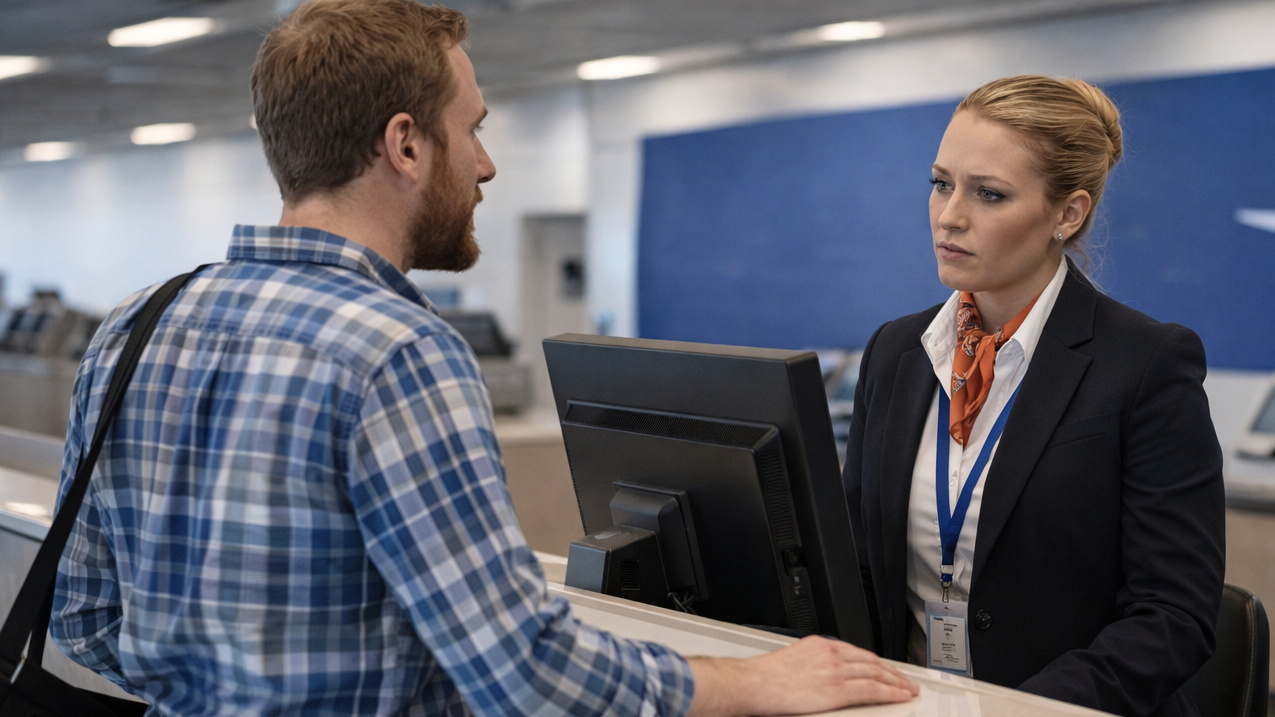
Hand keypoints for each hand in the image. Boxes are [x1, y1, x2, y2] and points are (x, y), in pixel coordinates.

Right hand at [686, 635, 917, 716]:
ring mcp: (835, 671)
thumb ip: (814, 662)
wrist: (754, 684)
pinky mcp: (837, 690)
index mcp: (820, 644)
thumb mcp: (794, 658)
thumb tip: (823, 674)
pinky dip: (890, 692)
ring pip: (876, 673)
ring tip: (907, 689)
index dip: (876, 661)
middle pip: (871, 661)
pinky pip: (872, 690)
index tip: (885, 667)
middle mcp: (831, 654)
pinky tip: (899, 695)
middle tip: (905, 679)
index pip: (857, 652)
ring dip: (896, 681)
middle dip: (891, 671)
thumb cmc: (766, 677)